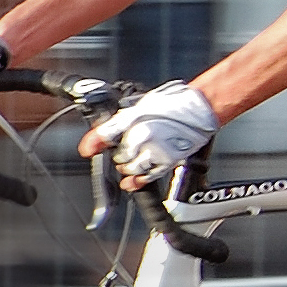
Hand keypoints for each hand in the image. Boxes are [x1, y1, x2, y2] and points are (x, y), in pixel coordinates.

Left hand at [81, 81, 218, 177]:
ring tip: (129, 160)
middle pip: (117, 156)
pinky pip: (146, 178)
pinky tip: (131, 180)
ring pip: (130, 169)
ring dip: (126, 168)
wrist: (198, 108)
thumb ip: (114, 126)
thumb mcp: (137, 108)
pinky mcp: (167, 162)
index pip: (106, 136)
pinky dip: (136, 181)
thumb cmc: (172, 105)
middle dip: (116, 155)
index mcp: (133, 119)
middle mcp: (142, 136)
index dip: (95, 144)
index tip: (88, 150)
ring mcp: (155, 151)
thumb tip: (91, 143)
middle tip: (121, 149)